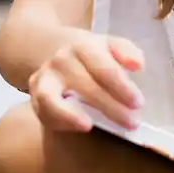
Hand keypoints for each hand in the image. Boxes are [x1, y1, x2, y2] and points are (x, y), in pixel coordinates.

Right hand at [28, 33, 144, 132]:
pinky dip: (59, 121)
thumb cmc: (92, 55)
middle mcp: (61, 61)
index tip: (138, 103)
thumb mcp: (110, 45)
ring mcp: (44, 78)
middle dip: (110, 107)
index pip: (104, 68)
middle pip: (85, 86)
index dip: (122, 87)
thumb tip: (138, 65)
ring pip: (51, 99)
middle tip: (131, 122)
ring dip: (70, 115)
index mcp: (83, 46)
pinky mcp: (35, 96)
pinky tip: (80, 127)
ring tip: (90, 126)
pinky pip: (43, 112)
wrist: (54, 51)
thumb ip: (126, 51)